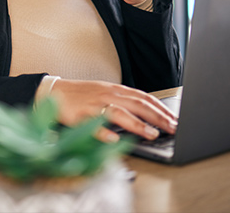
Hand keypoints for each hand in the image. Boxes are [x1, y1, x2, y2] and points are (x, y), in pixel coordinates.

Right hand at [50, 79, 177, 142]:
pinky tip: (114, 140)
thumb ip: (124, 102)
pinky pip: (94, 125)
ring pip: (119, 113)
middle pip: (137, 104)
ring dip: (137, 124)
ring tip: (151, 134)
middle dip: (157, 117)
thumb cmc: (81, 95)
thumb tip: (147, 114)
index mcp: (116, 90)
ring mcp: (94, 105)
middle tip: (173, 128)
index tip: (175, 119)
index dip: (161, 108)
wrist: (54, 91)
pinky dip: (105, 132)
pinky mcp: (80, 116)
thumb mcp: (106, 93)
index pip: (144, 97)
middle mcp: (108, 95)